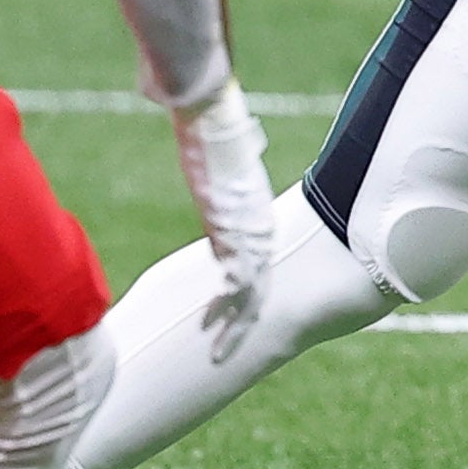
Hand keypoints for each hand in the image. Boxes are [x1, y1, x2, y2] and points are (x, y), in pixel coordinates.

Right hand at [169, 81, 273, 363]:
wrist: (212, 114)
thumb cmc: (213, 127)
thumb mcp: (219, 161)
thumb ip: (218, 171)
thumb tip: (209, 151)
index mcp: (253, 219)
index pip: (254, 265)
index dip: (246, 291)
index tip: (231, 312)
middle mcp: (257, 230)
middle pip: (258, 287)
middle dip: (243, 322)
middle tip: (228, 351)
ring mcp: (249, 232)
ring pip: (251, 293)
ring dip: (235, 326)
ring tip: (221, 354)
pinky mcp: (237, 231)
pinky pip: (237, 283)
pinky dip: (228, 311)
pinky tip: (218, 332)